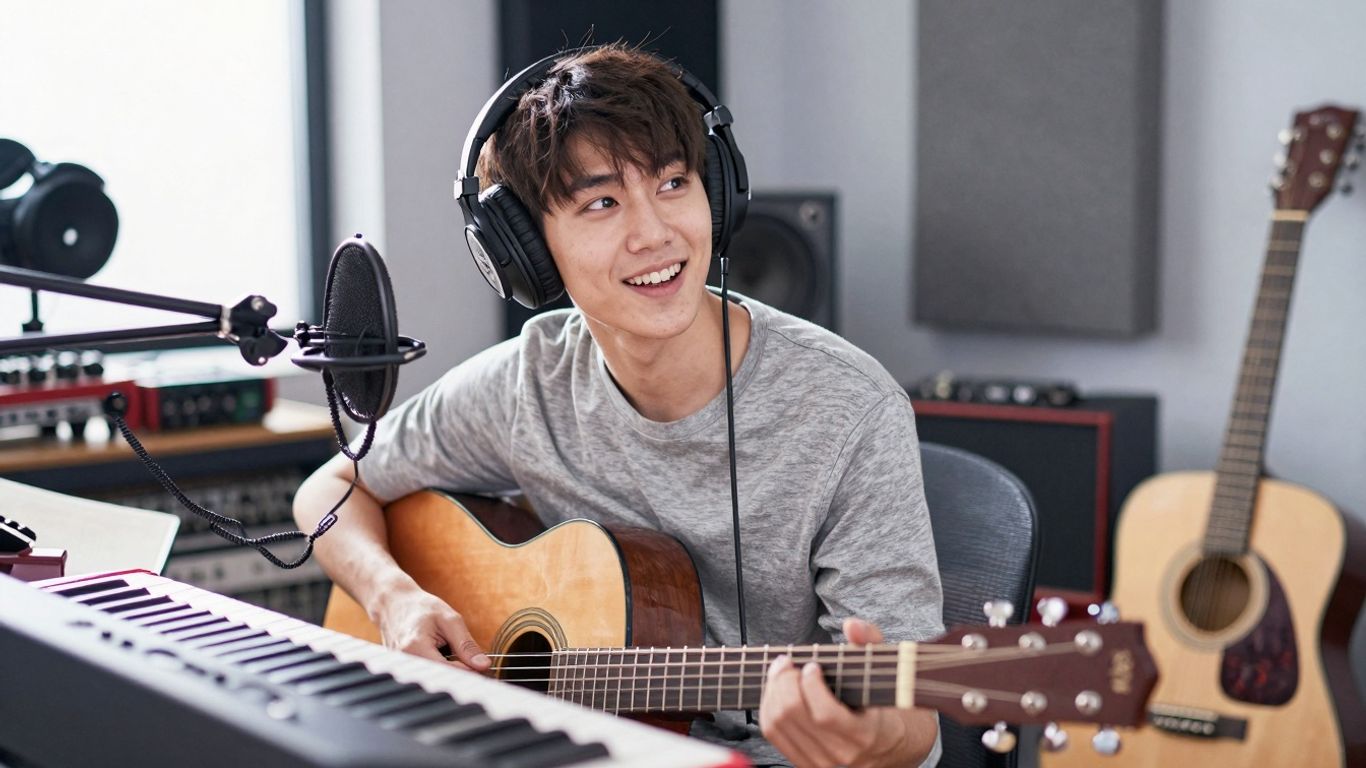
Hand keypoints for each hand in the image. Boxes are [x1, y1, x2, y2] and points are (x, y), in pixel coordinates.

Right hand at [374, 586, 490, 671]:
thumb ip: (466, 644)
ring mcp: (401, 669)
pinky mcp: (403, 671)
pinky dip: (442, 673)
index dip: (471, 674)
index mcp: (415, 648)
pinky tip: (451, 665)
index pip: (448, 672)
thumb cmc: (422, 608)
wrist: (394, 604)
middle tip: (482, 672)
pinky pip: (428, 677)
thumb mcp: (449, 620)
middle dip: (463, 678)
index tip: (487, 671)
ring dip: (453, 676)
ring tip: (465, 664)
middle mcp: (405, 662)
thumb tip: (484, 665)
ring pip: (435, 681)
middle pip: (441, 681)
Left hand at [759, 617, 909, 767]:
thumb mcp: (887, 672)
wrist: (890, 746)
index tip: (812, 665)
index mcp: (864, 736)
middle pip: (792, 716)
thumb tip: (852, 626)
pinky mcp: (804, 763)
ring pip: (776, 724)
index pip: (824, 715)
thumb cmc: (885, 704)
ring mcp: (819, 763)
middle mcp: (840, 756)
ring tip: (781, 671)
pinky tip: (777, 690)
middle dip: (783, 681)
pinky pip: (773, 734)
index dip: (810, 685)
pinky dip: (768, 706)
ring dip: (772, 690)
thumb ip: (872, 642)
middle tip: (788, 663)